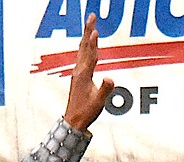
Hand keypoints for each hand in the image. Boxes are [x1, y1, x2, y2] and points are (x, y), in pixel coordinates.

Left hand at [63, 14, 114, 132]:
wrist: (73, 122)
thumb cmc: (86, 113)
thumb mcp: (98, 102)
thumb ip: (105, 89)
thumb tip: (110, 78)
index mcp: (84, 75)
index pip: (90, 54)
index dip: (93, 43)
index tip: (95, 30)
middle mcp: (79, 72)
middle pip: (84, 46)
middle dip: (88, 30)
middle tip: (91, 16)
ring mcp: (77, 74)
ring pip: (82, 50)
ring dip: (86, 36)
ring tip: (90, 25)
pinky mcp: (78, 77)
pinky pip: (82, 57)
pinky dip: (86, 47)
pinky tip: (87, 45)